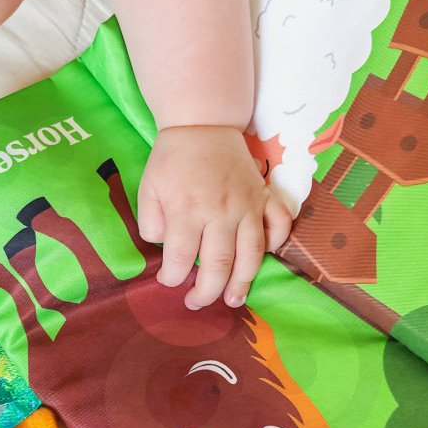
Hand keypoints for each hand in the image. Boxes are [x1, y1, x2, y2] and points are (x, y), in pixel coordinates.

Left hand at [137, 125, 292, 309]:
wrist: (203, 123)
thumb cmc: (172, 158)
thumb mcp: (148, 187)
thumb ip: (151, 221)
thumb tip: (164, 248)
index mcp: (187, 208)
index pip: (179, 257)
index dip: (171, 278)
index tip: (168, 282)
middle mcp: (220, 210)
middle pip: (218, 264)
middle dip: (206, 291)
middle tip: (197, 304)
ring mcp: (247, 204)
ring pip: (251, 253)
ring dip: (243, 282)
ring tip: (234, 300)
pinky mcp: (263, 196)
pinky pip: (279, 224)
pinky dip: (276, 243)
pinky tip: (264, 257)